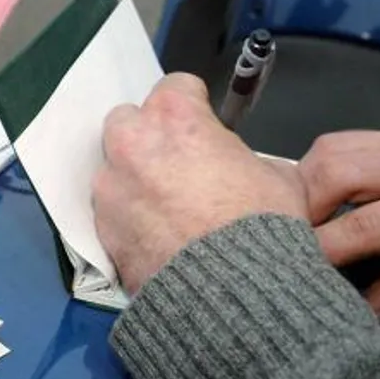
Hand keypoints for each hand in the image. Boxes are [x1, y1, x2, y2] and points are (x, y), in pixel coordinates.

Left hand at [92, 73, 307, 291]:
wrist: (231, 291)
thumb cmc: (260, 228)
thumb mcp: (279, 178)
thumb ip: (246, 159)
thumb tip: (241, 169)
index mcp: (175, 117)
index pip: (175, 87)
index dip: (193, 106)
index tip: (202, 125)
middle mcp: (132, 144)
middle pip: (128, 120)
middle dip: (148, 136)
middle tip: (176, 164)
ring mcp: (110, 187)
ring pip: (112, 168)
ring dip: (132, 179)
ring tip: (165, 209)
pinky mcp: (100, 228)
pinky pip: (110, 211)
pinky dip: (127, 217)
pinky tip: (155, 237)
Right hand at [300, 121, 379, 317]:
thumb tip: (362, 310)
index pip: (366, 227)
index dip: (322, 252)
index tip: (292, 274)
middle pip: (335, 170)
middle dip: (299, 208)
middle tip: (287, 242)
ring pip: (333, 145)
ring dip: (306, 182)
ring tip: (303, 220)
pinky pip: (351, 140)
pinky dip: (328, 168)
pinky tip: (332, 197)